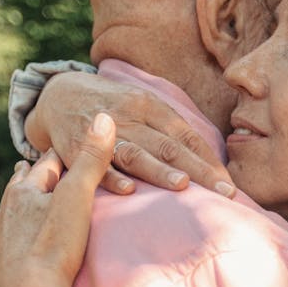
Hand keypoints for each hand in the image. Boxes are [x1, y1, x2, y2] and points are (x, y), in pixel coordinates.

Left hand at [0, 113, 112, 286]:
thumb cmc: (56, 246)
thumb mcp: (79, 197)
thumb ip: (92, 158)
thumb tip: (102, 116)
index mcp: (24, 196)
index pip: (42, 170)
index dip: (53, 159)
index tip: (59, 149)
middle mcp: (4, 219)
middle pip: (13, 194)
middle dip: (21, 182)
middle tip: (22, 169)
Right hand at [27, 71, 235, 197]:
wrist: (58, 94)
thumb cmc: (113, 108)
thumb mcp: (143, 108)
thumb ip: (171, 131)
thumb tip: (210, 164)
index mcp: (150, 106)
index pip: (186, 135)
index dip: (209, 160)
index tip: (229, 185)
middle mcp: (130, 116)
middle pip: (169, 146)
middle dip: (198, 171)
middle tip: (223, 193)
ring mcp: (104, 132)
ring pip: (136, 153)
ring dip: (159, 170)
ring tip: (183, 185)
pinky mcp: (77, 148)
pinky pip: (97, 165)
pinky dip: (112, 177)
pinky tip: (128, 190)